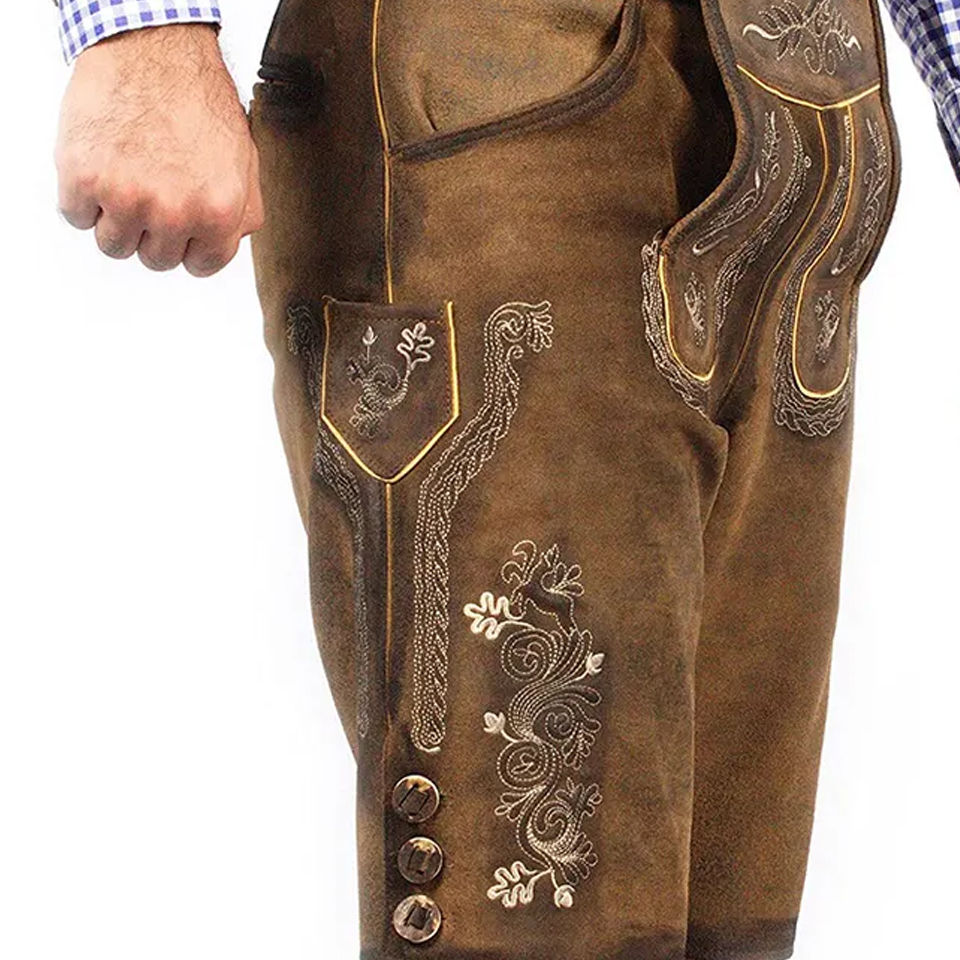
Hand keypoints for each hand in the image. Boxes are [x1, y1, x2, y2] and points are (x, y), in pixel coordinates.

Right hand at [55, 25, 263, 276]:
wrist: (152, 47)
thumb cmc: (198, 99)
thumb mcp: (244, 162)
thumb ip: (242, 213)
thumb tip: (226, 246)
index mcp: (219, 213)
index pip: (201, 266)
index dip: (191, 243)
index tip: (183, 221)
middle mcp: (175, 212)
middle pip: (156, 260)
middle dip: (155, 230)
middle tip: (153, 188)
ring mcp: (126, 197)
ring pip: (114, 246)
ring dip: (117, 219)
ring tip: (127, 177)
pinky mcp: (82, 178)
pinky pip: (76, 216)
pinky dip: (83, 196)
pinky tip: (102, 164)